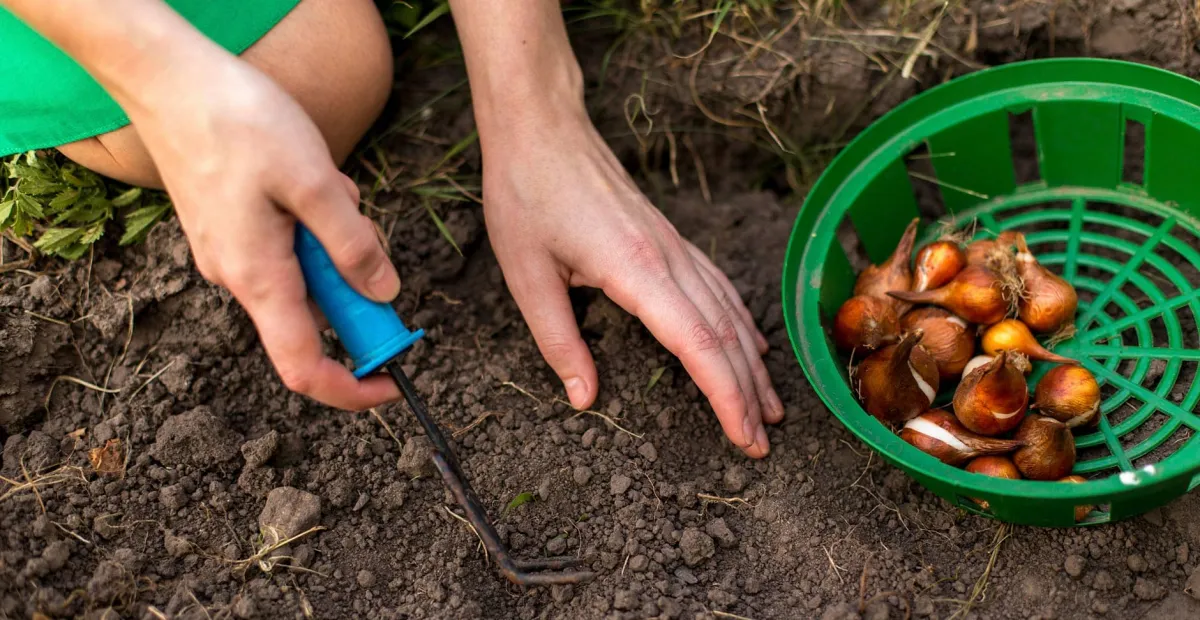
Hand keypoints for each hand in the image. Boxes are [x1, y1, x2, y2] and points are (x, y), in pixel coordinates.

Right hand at [122, 51, 401, 409]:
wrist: (168, 79)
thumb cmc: (239, 122)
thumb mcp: (315, 182)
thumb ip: (353, 245)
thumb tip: (384, 295)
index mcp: (258, 277)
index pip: (304, 367)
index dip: (352, 388)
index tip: (393, 382)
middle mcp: (238, 277)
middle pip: (314, 316)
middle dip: (353, 280)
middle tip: (359, 224)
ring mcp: (230, 254)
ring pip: (306, 273)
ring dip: (334, 240)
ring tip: (324, 184)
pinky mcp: (230, 230)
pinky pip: (287, 247)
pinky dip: (311, 223)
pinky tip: (305, 177)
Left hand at [480, 109, 783, 457]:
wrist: (542, 129)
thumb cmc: (526, 196)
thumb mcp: (527, 276)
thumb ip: (558, 342)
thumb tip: (583, 398)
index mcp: (635, 269)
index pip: (697, 343)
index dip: (725, 395)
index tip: (743, 435)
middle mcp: (668, 257)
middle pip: (724, 334)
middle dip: (747, 392)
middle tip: (761, 442)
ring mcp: (674, 245)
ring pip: (729, 310)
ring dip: (752, 362)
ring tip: (769, 406)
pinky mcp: (668, 238)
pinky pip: (718, 286)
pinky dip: (741, 322)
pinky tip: (750, 343)